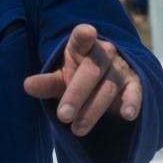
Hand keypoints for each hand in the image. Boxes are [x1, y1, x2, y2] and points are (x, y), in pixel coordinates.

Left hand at [23, 24, 142, 136]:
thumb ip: (46, 83)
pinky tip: (128, 115)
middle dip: (76, 95)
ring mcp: (120, 68)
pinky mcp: (135, 83)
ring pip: (108, 87)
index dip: (84, 35)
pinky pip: (135, 92)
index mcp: (81, 47)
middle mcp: (103, 53)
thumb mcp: (59, 79)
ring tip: (77, 129)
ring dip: (93, 110)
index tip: (87, 32)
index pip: (81, 38)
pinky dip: (132, 103)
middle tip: (62, 116)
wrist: (104, 82)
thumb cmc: (75, 76)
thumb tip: (27, 86)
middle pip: (90, 72)